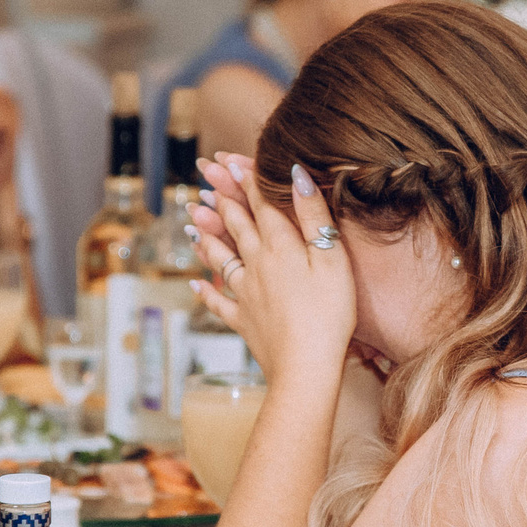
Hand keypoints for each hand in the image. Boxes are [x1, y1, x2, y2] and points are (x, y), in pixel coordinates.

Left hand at [190, 153, 355, 387]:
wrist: (304, 365)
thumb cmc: (328, 313)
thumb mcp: (332, 258)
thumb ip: (314, 215)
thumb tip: (296, 174)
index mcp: (280, 247)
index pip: (262, 205)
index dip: (248, 181)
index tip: (233, 160)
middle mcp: (256, 265)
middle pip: (237, 226)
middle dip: (224, 200)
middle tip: (207, 180)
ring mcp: (246, 293)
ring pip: (220, 257)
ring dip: (208, 237)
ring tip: (194, 220)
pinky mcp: (243, 320)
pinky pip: (218, 301)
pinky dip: (204, 290)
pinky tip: (194, 283)